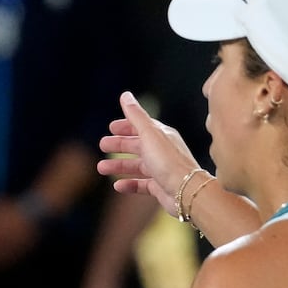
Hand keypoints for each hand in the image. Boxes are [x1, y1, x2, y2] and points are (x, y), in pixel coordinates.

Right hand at [97, 92, 202, 217]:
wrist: (186, 191)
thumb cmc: (168, 161)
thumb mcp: (148, 134)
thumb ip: (136, 115)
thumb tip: (125, 95)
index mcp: (161, 135)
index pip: (142, 126)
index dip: (126, 126)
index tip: (111, 127)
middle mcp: (162, 151)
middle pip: (137, 145)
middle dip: (119, 145)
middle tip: (102, 145)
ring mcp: (161, 169)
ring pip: (136, 166)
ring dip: (119, 166)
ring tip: (101, 168)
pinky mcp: (160, 186)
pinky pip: (141, 184)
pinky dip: (129, 184)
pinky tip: (117, 186)